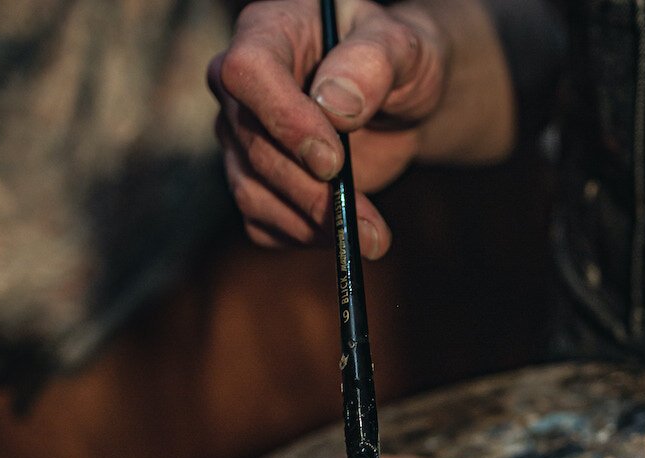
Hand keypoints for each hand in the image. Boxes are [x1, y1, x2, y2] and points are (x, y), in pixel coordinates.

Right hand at [207, 0, 449, 254]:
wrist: (399, 100)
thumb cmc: (398, 61)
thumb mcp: (403, 46)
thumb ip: (373, 63)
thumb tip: (335, 105)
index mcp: (269, 32)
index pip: (248, 72)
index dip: (285, 120)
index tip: (332, 160)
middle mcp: (241, 87)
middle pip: (253, 145)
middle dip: (312, 191)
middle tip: (371, 226)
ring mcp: (241, 136)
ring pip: (252, 191)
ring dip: (312, 224)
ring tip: (372, 238)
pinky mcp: (255, 179)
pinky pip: (262, 222)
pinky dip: (304, 236)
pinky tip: (347, 232)